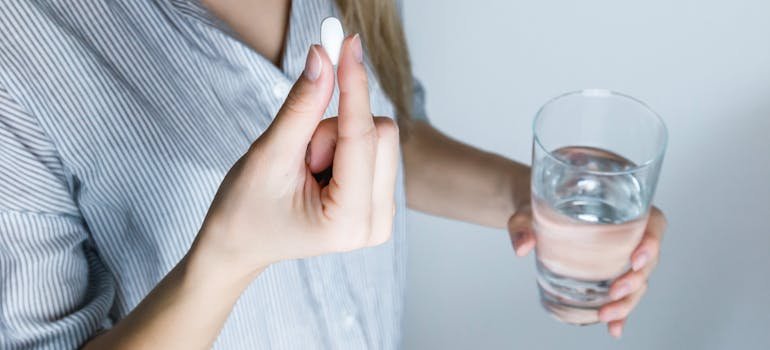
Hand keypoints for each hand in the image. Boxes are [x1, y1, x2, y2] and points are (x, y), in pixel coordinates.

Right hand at [192, 35, 398, 278]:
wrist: (240, 244)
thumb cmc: (245, 210)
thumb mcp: (269, 155)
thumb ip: (301, 106)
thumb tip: (323, 56)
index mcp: (348, 222)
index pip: (361, 136)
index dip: (353, 85)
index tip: (347, 44)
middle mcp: (377, 224)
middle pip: (380, 133)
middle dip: (334, 129)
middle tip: (301, 155)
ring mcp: (382, 215)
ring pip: (378, 137)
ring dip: (336, 139)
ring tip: (306, 168)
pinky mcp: (380, 201)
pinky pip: (374, 147)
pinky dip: (343, 146)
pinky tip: (319, 172)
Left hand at [508, 205, 666, 337]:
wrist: (533, 216)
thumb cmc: (538, 205)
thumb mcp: (528, 211)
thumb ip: (523, 225)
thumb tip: (522, 246)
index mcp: (622, 208)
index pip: (652, 223)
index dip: (652, 242)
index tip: (636, 259)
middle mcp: (628, 234)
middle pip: (647, 260)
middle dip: (635, 280)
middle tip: (615, 292)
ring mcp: (621, 256)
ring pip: (638, 282)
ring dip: (627, 302)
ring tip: (606, 315)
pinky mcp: (610, 273)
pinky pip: (623, 294)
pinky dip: (621, 313)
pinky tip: (614, 328)